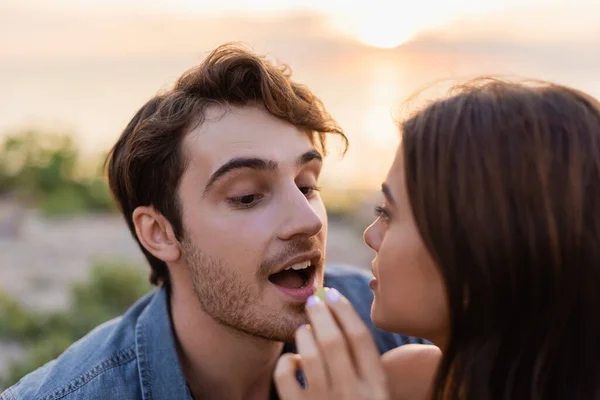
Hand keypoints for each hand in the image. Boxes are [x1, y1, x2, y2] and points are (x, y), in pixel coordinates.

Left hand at [274, 288, 388, 399]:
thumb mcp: (375, 395)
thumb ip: (365, 367)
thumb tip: (341, 318)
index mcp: (377, 389)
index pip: (360, 337)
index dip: (344, 309)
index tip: (333, 293)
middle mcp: (353, 395)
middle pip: (333, 340)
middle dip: (321, 313)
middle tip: (313, 299)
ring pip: (308, 354)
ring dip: (304, 334)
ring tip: (304, 329)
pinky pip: (285, 376)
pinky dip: (286, 361)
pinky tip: (294, 361)